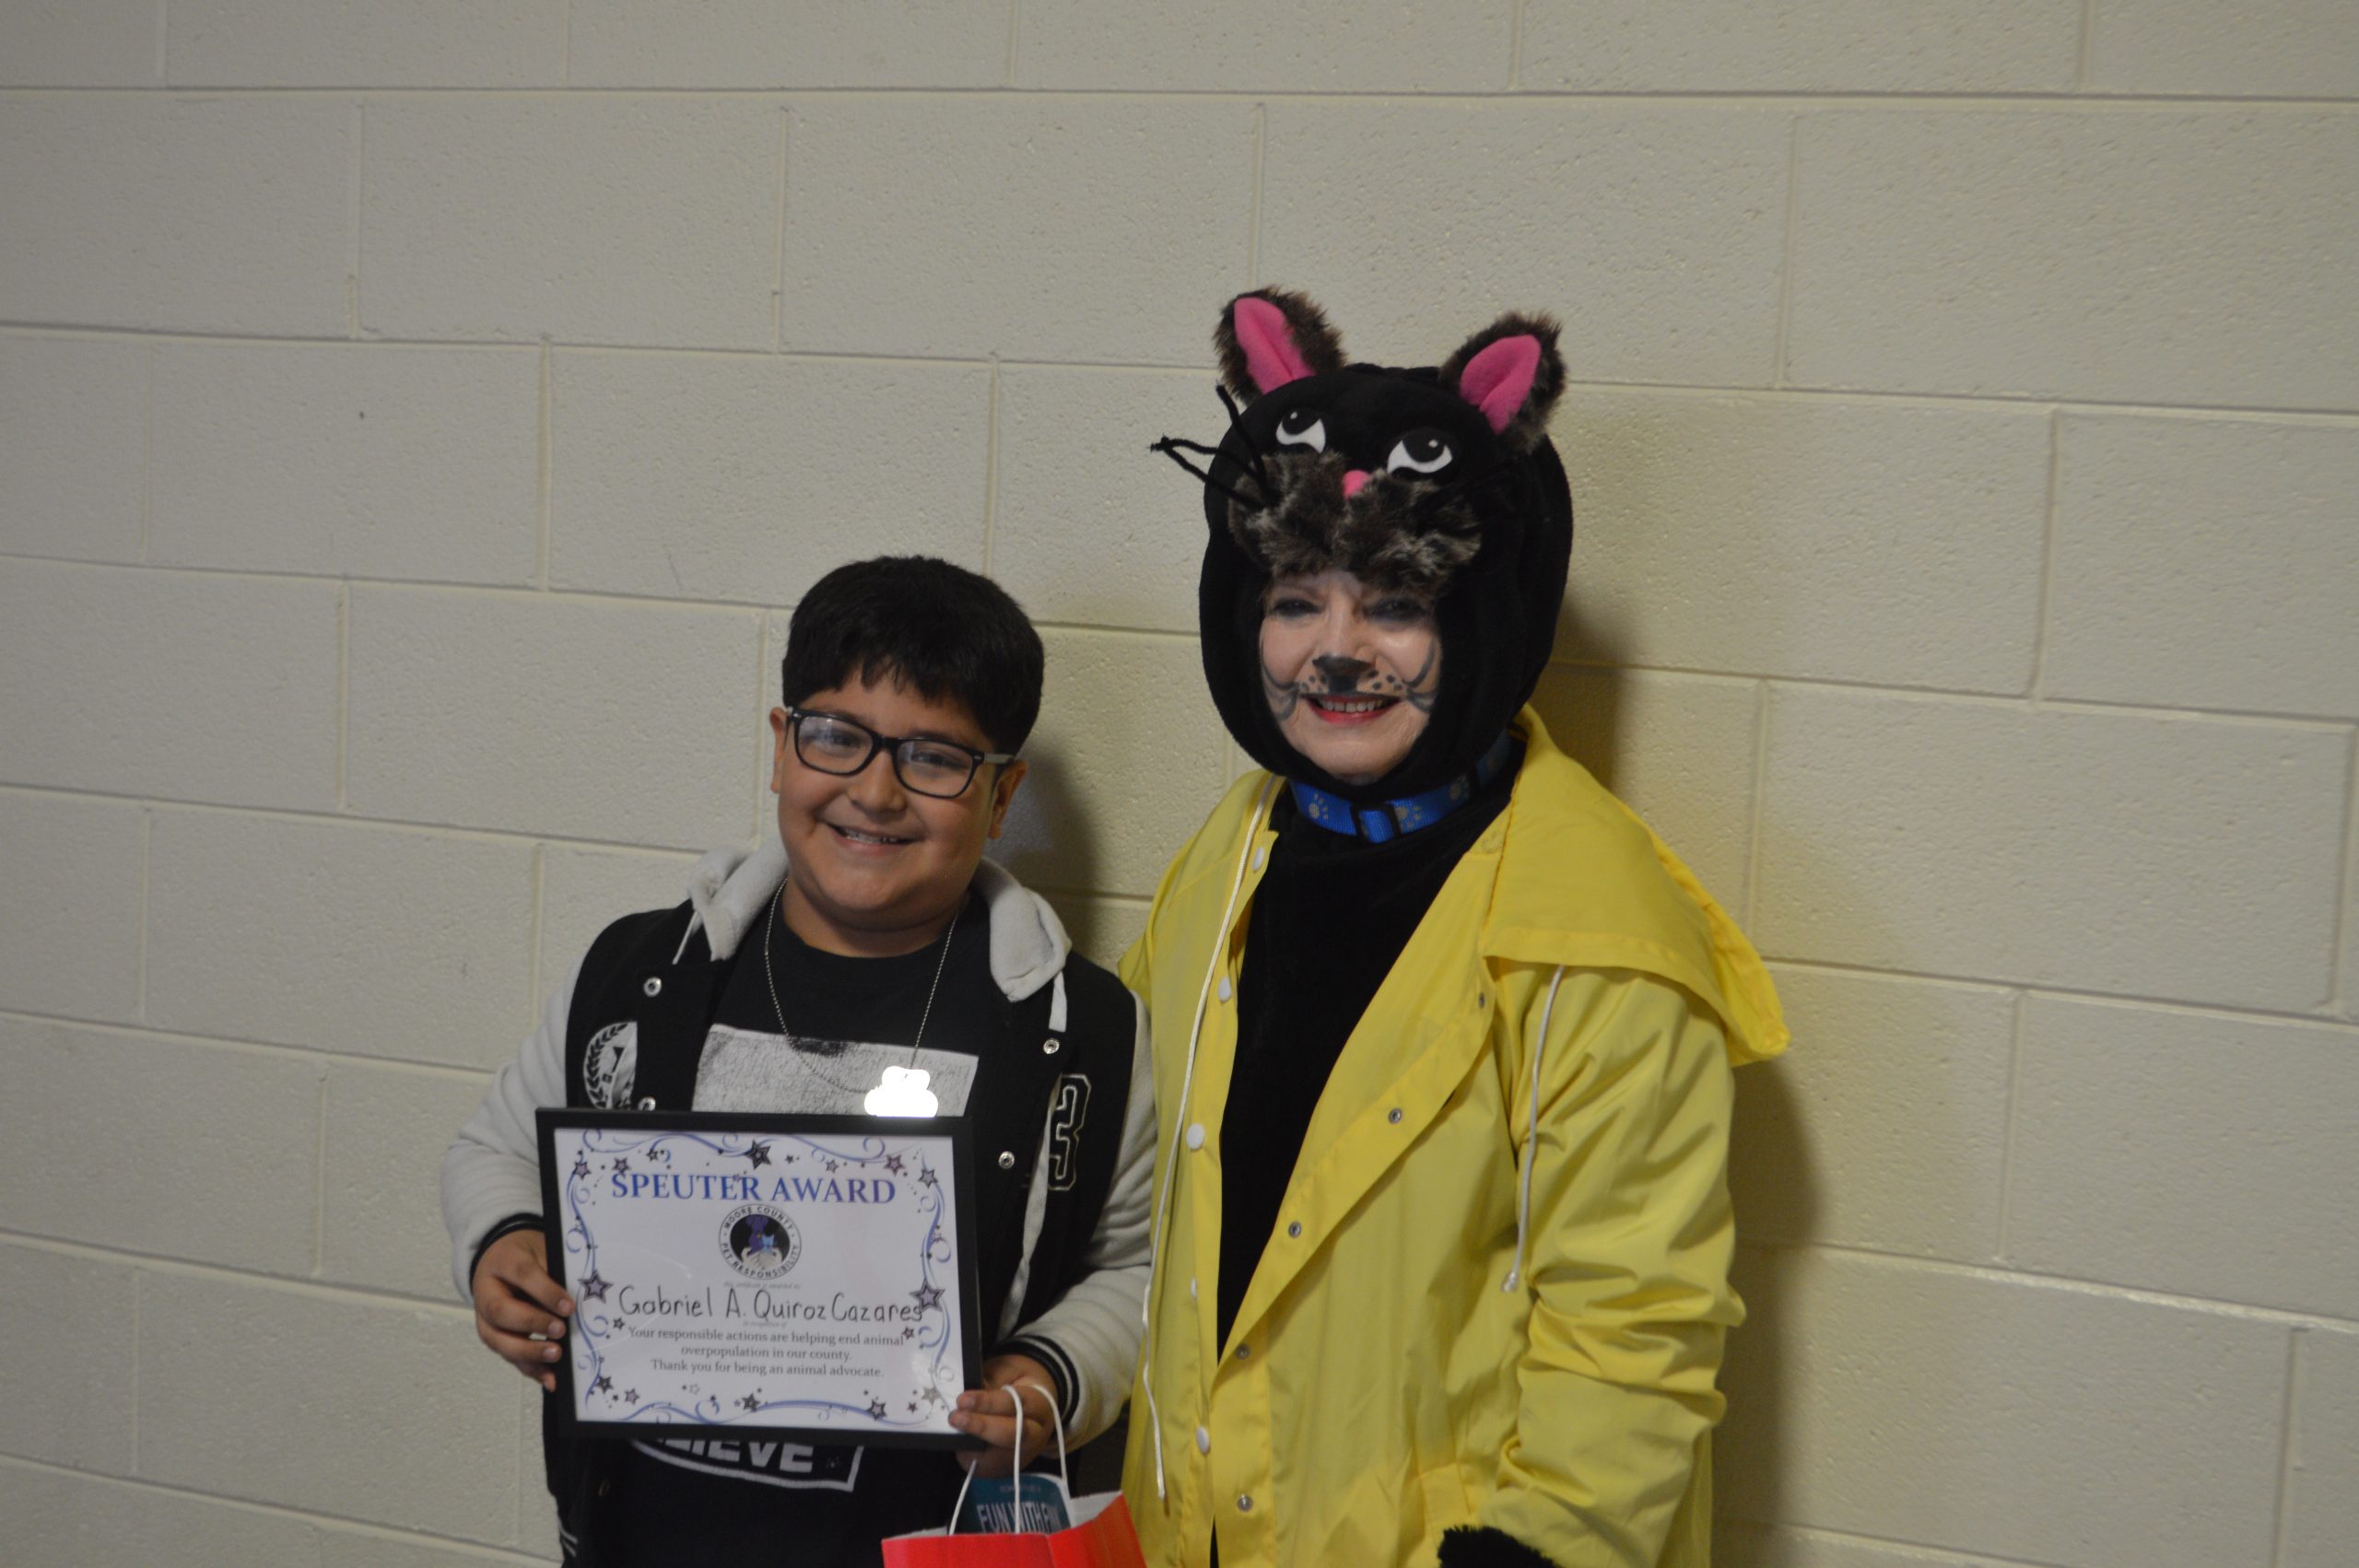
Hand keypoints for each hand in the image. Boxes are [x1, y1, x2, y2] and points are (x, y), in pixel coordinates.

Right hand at [470, 1228, 572, 1391]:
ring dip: (528, 1352)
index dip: (545, 1291)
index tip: (568, 1307)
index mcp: (502, 1262)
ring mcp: (486, 1319)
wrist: (500, 1261)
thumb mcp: (542, 1250)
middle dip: (532, 1323)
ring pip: (499, 1340)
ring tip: (556, 1355)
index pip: (522, 1275)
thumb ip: (556, 1272)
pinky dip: (530, 1370)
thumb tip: (582, 1299)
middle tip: (560, 1331)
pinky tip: (550, 1379)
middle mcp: (486, 1292)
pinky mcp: (495, 1338)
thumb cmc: (527, 1256)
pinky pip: (509, 1357)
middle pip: (501, 1312)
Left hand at [950, 1354, 1055, 1475]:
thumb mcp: (1008, 1371)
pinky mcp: (1007, 1468)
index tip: (963, 1399)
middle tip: (955, 1417)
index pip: (1017, 1404)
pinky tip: (959, 1444)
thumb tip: (969, 1394)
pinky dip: (970, 1457)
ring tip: (953, 1432)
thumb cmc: (1018, 1384)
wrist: (1035, 1407)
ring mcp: (1023, 1456)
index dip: (989, 1403)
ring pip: (999, 1457)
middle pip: (1013, 1434)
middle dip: (982, 1427)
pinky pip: (987, 1467)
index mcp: (1041, 1405)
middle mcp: (1037, 1435)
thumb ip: (991, 1379)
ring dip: (972, 1446)